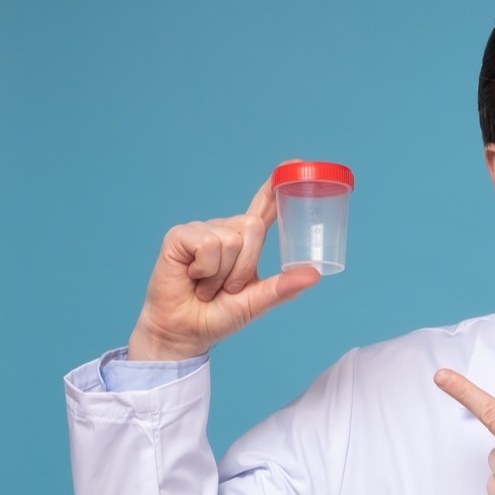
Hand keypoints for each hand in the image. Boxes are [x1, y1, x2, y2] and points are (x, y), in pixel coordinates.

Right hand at [127, 173, 320, 360]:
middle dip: (244, 266)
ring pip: (231, 240)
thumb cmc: (219, 315)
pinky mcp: (179, 236)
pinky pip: (208, 244)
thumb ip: (284, 287)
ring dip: (223, 274)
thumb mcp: (257, 301)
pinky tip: (191, 276)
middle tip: (227, 288)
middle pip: (253, 228)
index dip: (276, 187)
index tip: (296, 162)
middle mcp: (224, 229)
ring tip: (207, 284)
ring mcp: (201, 230)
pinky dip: (205, 269)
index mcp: (244, 242)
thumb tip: (315, 273)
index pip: (264, 209)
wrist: (185, 331)